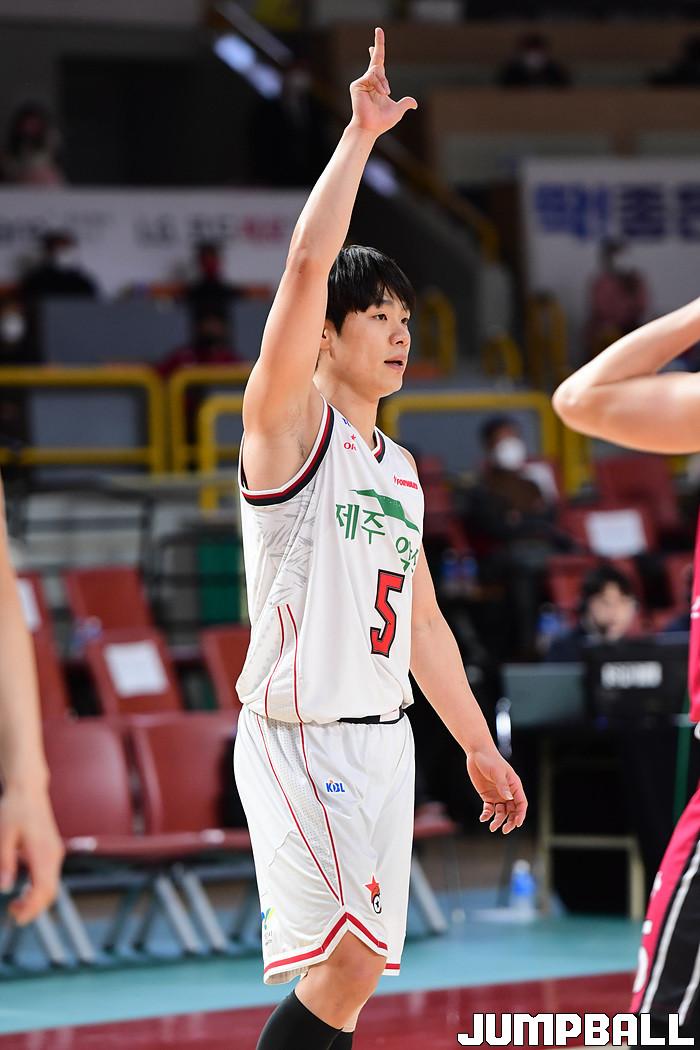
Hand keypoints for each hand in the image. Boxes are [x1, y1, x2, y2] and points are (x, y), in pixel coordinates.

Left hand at [0, 784, 63, 924]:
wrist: (28, 790)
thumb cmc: (14, 809)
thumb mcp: (3, 836)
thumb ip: (5, 863)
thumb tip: (5, 889)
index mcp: (43, 851)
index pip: (43, 889)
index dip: (30, 907)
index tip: (14, 916)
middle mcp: (53, 854)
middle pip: (51, 892)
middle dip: (34, 909)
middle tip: (13, 915)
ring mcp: (55, 853)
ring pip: (52, 886)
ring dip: (36, 900)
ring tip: (16, 906)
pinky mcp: (52, 851)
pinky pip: (50, 877)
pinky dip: (39, 890)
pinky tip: (24, 892)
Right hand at [349, 27, 416, 135]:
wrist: (371, 128)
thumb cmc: (382, 121)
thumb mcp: (397, 110)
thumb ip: (405, 103)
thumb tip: (414, 103)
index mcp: (378, 85)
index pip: (377, 66)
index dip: (376, 54)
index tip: (372, 45)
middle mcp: (369, 81)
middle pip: (376, 59)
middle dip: (378, 43)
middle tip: (379, 29)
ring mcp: (362, 82)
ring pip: (377, 72)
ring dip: (384, 83)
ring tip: (385, 95)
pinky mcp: (357, 85)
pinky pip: (372, 76)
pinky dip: (379, 84)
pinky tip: (381, 93)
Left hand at [466, 750, 527, 834]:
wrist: (477, 753)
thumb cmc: (490, 759)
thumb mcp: (497, 772)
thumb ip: (502, 785)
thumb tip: (508, 798)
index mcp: (514, 786)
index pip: (521, 803)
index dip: (521, 814)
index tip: (518, 824)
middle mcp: (508, 792)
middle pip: (513, 811)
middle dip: (510, 821)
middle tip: (505, 830)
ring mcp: (498, 795)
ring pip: (501, 812)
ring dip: (498, 820)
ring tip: (492, 827)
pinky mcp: (487, 796)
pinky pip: (490, 809)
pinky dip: (487, 815)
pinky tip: (483, 818)